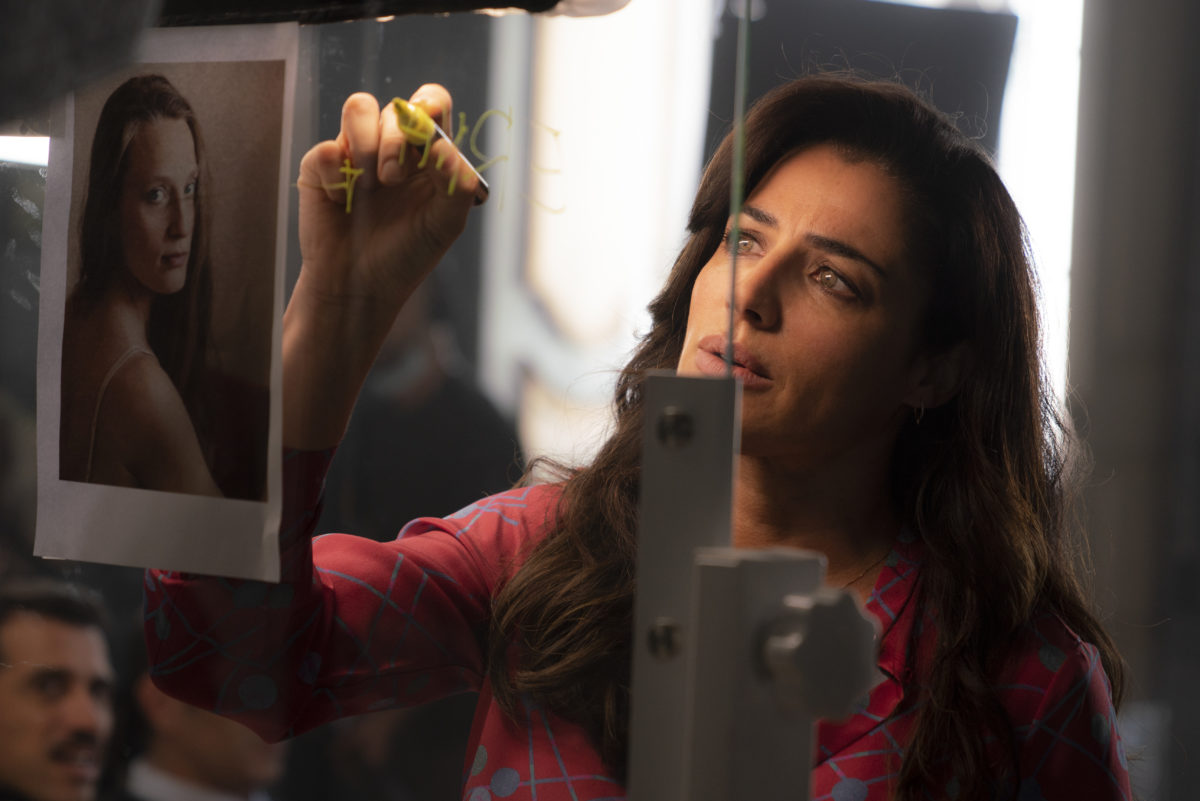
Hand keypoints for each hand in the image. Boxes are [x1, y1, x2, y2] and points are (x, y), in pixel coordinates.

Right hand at [296, 84, 479, 307]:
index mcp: (426, 154)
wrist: (359, 287)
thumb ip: (457, 185)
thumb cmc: (406, 254)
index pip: (431, 104)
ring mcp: (355, 152)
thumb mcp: (444, 225)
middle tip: (393, 179)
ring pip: (358, 107)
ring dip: (366, 145)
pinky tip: (341, 203)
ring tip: (370, 186)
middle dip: (396, 140)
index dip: (428, 104)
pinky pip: (327, 148)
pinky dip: (337, 178)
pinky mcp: (321, 165)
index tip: (426, 127)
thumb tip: (446, 145)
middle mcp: (391, 145)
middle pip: (397, 107)